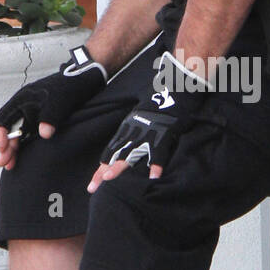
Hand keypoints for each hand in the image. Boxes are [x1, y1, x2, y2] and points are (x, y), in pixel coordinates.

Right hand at [0, 46, 106, 168]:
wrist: (86, 79)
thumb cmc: (71, 85)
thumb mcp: (60, 101)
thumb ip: (50, 117)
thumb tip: (43, 134)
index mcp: (23, 99)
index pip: (4, 118)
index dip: (1, 134)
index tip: (4, 148)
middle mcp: (25, 106)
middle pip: (9, 128)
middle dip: (6, 146)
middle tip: (5, 163)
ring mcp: (34, 113)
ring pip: (19, 133)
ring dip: (15, 148)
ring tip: (12, 164)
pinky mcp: (43, 119)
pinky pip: (29, 133)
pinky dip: (25, 144)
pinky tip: (25, 155)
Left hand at [87, 50, 209, 191]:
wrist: (177, 83)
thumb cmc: (163, 99)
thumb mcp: (144, 114)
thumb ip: (137, 128)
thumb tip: (130, 143)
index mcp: (129, 126)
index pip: (112, 148)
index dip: (102, 165)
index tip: (95, 181)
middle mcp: (134, 130)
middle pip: (116, 153)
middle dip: (104, 170)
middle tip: (93, 187)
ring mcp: (149, 131)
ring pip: (131, 151)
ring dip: (120, 165)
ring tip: (110, 179)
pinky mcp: (165, 130)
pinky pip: (159, 151)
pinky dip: (156, 164)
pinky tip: (153, 177)